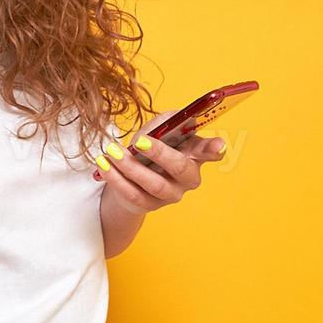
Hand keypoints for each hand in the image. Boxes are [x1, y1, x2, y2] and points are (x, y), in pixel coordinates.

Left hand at [92, 110, 228, 215]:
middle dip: (160, 153)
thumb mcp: (159, 129)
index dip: (214, 149)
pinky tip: (104, 166)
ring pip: (154, 184)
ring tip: (112, 152)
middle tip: (139, 141)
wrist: (129, 178)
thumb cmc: (149, 147)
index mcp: (194, 154)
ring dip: (130, 166)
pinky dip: (116, 179)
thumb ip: (169, 121)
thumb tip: (180, 117)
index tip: (218, 145)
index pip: (208, 151)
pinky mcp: (149, 205)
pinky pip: (133, 194)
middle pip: (180, 168)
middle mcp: (187, 178)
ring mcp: (170, 194)